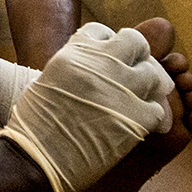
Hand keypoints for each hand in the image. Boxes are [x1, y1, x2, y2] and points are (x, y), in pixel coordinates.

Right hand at [0, 23, 173, 191]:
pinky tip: (136, 125)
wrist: (35, 160)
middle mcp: (102, 63)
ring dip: (147, 88)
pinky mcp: (136, 118)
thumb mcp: (47, 80)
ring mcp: (121, 89)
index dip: (107, 46)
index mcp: (76, 51)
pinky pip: (157, 109)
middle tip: (130, 77)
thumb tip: (93, 67)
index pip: (103, 32)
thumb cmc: (34, 126)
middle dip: (136, 57)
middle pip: (136, 43)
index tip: (105, 62)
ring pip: (154, 75)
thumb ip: (75, 67)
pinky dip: (150, 117)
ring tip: (136, 103)